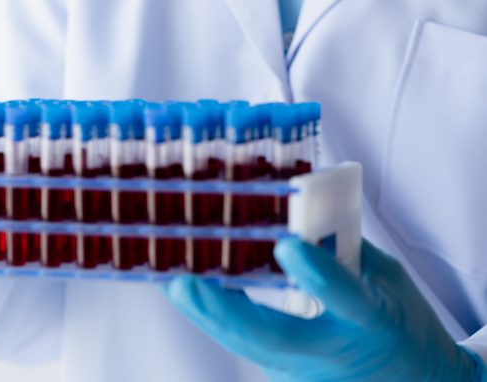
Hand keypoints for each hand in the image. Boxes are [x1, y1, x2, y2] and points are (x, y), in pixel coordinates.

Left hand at [167, 238, 483, 380]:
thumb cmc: (402, 326)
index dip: (318, 275)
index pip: (347, 300)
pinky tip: (190, 296)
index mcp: (373, 324)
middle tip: (185, 282)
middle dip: (224, 311)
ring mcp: (306, 375)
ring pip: (249, 348)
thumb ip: (344, 248)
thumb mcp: (388, 281)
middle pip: (275, 340)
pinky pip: (248, 347)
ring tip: (171, 282)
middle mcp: (335, 356)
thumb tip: (300, 207)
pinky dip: (217, 320)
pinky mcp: (287, 378)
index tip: (288, 246)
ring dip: (206, 315)